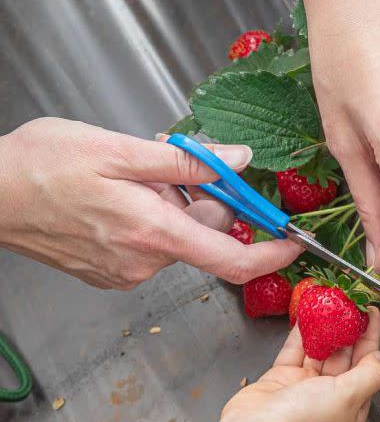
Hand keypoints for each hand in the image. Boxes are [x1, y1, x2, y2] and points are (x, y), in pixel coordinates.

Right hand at [0, 118, 298, 288]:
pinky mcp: (109, 273)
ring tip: (132, 172)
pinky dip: (150, 218)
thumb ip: (188, 160)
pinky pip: (151, 244)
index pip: (233, 260)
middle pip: (205, 236)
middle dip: (203, 197)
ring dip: (172, 203)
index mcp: (153, 232)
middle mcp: (143, 262)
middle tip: (171, 159)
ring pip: (177, 236)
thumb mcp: (120, 148)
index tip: (294, 240)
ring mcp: (125, 272)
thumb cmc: (43, 166)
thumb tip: (238, 161)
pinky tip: (119, 194)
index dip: (272, 253)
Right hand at [219, 307, 379, 421]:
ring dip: (326, 328)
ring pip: (320, 351)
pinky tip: (307, 314)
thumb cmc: (304, 419)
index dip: (371, 340)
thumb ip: (370, 374)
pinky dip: (302, 332)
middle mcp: (330, 398)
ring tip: (330, 304)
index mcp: (350, 409)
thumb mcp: (349, 397)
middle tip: (351, 304)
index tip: (371, 314)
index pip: (367, 368)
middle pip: (345, 358)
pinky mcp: (283, 377)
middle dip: (349, 330)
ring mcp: (305, 387)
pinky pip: (296, 350)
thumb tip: (379, 357)